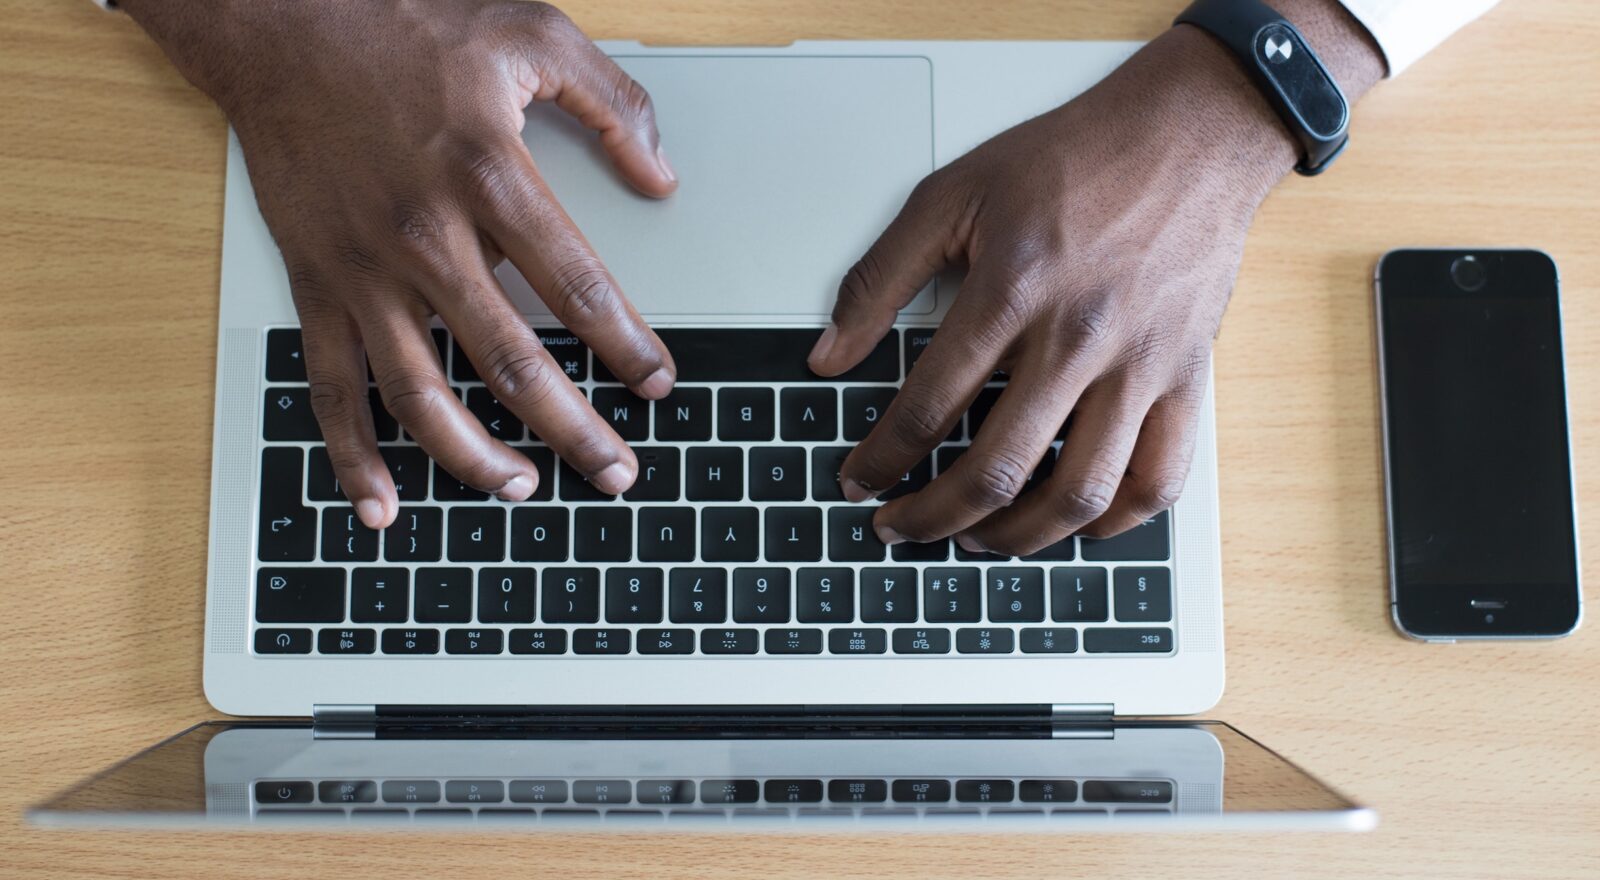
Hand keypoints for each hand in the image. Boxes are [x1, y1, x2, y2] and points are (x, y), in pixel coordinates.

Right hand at [123, 0, 678, 527]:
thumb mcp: (530, 33)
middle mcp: (426, 237)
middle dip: (573, 429)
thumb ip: (611, 101)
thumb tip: (662, 175)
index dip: (626, 345)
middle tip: (616, 473)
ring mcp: (365, 271)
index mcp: (490, 176)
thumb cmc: (406, 26)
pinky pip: (331, 386)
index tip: (657, 384)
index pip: (577, 287)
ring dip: (474, 457)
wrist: (282, 24)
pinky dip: (352, 453)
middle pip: (511, 361)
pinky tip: (382, 502)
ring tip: (524, 490)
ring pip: (421, 393)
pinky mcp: (316, 284)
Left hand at [807, 26, 1319, 555]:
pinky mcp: (1187, 379)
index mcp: (1013, 291)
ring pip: (1078, 493)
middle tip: (900, 527)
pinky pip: (1158, 480)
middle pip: (996, 468)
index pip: (928, 406)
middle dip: (931, 516)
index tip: (859, 480)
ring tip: (977, 540)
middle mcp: (1079, 337)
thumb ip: (879, 278)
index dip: (881, 459)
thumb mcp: (951, 194)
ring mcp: (1141, 365)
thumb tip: (829, 354)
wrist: (1188, 136)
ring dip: (1016, 537)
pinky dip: (1113, 522)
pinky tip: (1074, 524)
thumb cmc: (1072, 162)